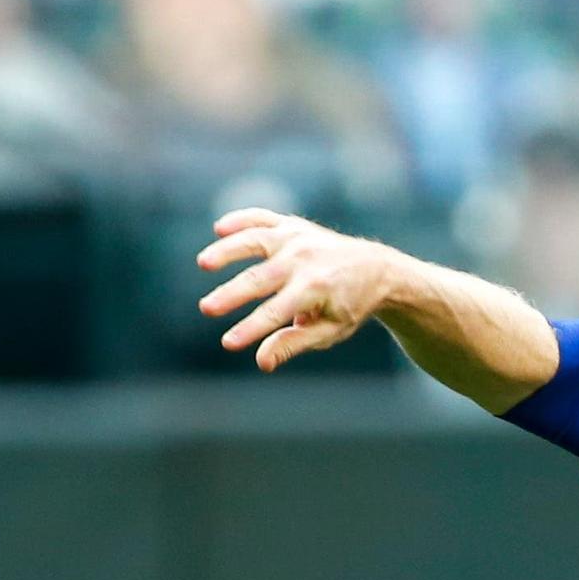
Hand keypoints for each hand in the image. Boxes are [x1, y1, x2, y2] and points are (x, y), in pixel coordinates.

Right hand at [195, 210, 407, 371]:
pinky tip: (219, 229)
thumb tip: (261, 362)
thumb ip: (294, 343)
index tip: (228, 343)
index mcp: (316, 289)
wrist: (375, 269)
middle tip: (206, 308)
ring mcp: (297, 238)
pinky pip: (262, 218)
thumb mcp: (329, 331)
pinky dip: (241, 219)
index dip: (251, 329)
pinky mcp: (291, 225)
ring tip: (203, 263)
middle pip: (260, 279)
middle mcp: (304, 260)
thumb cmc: (349, 306)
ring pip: (256, 240)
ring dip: (228, 250)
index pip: (276, 312)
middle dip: (232, 294)